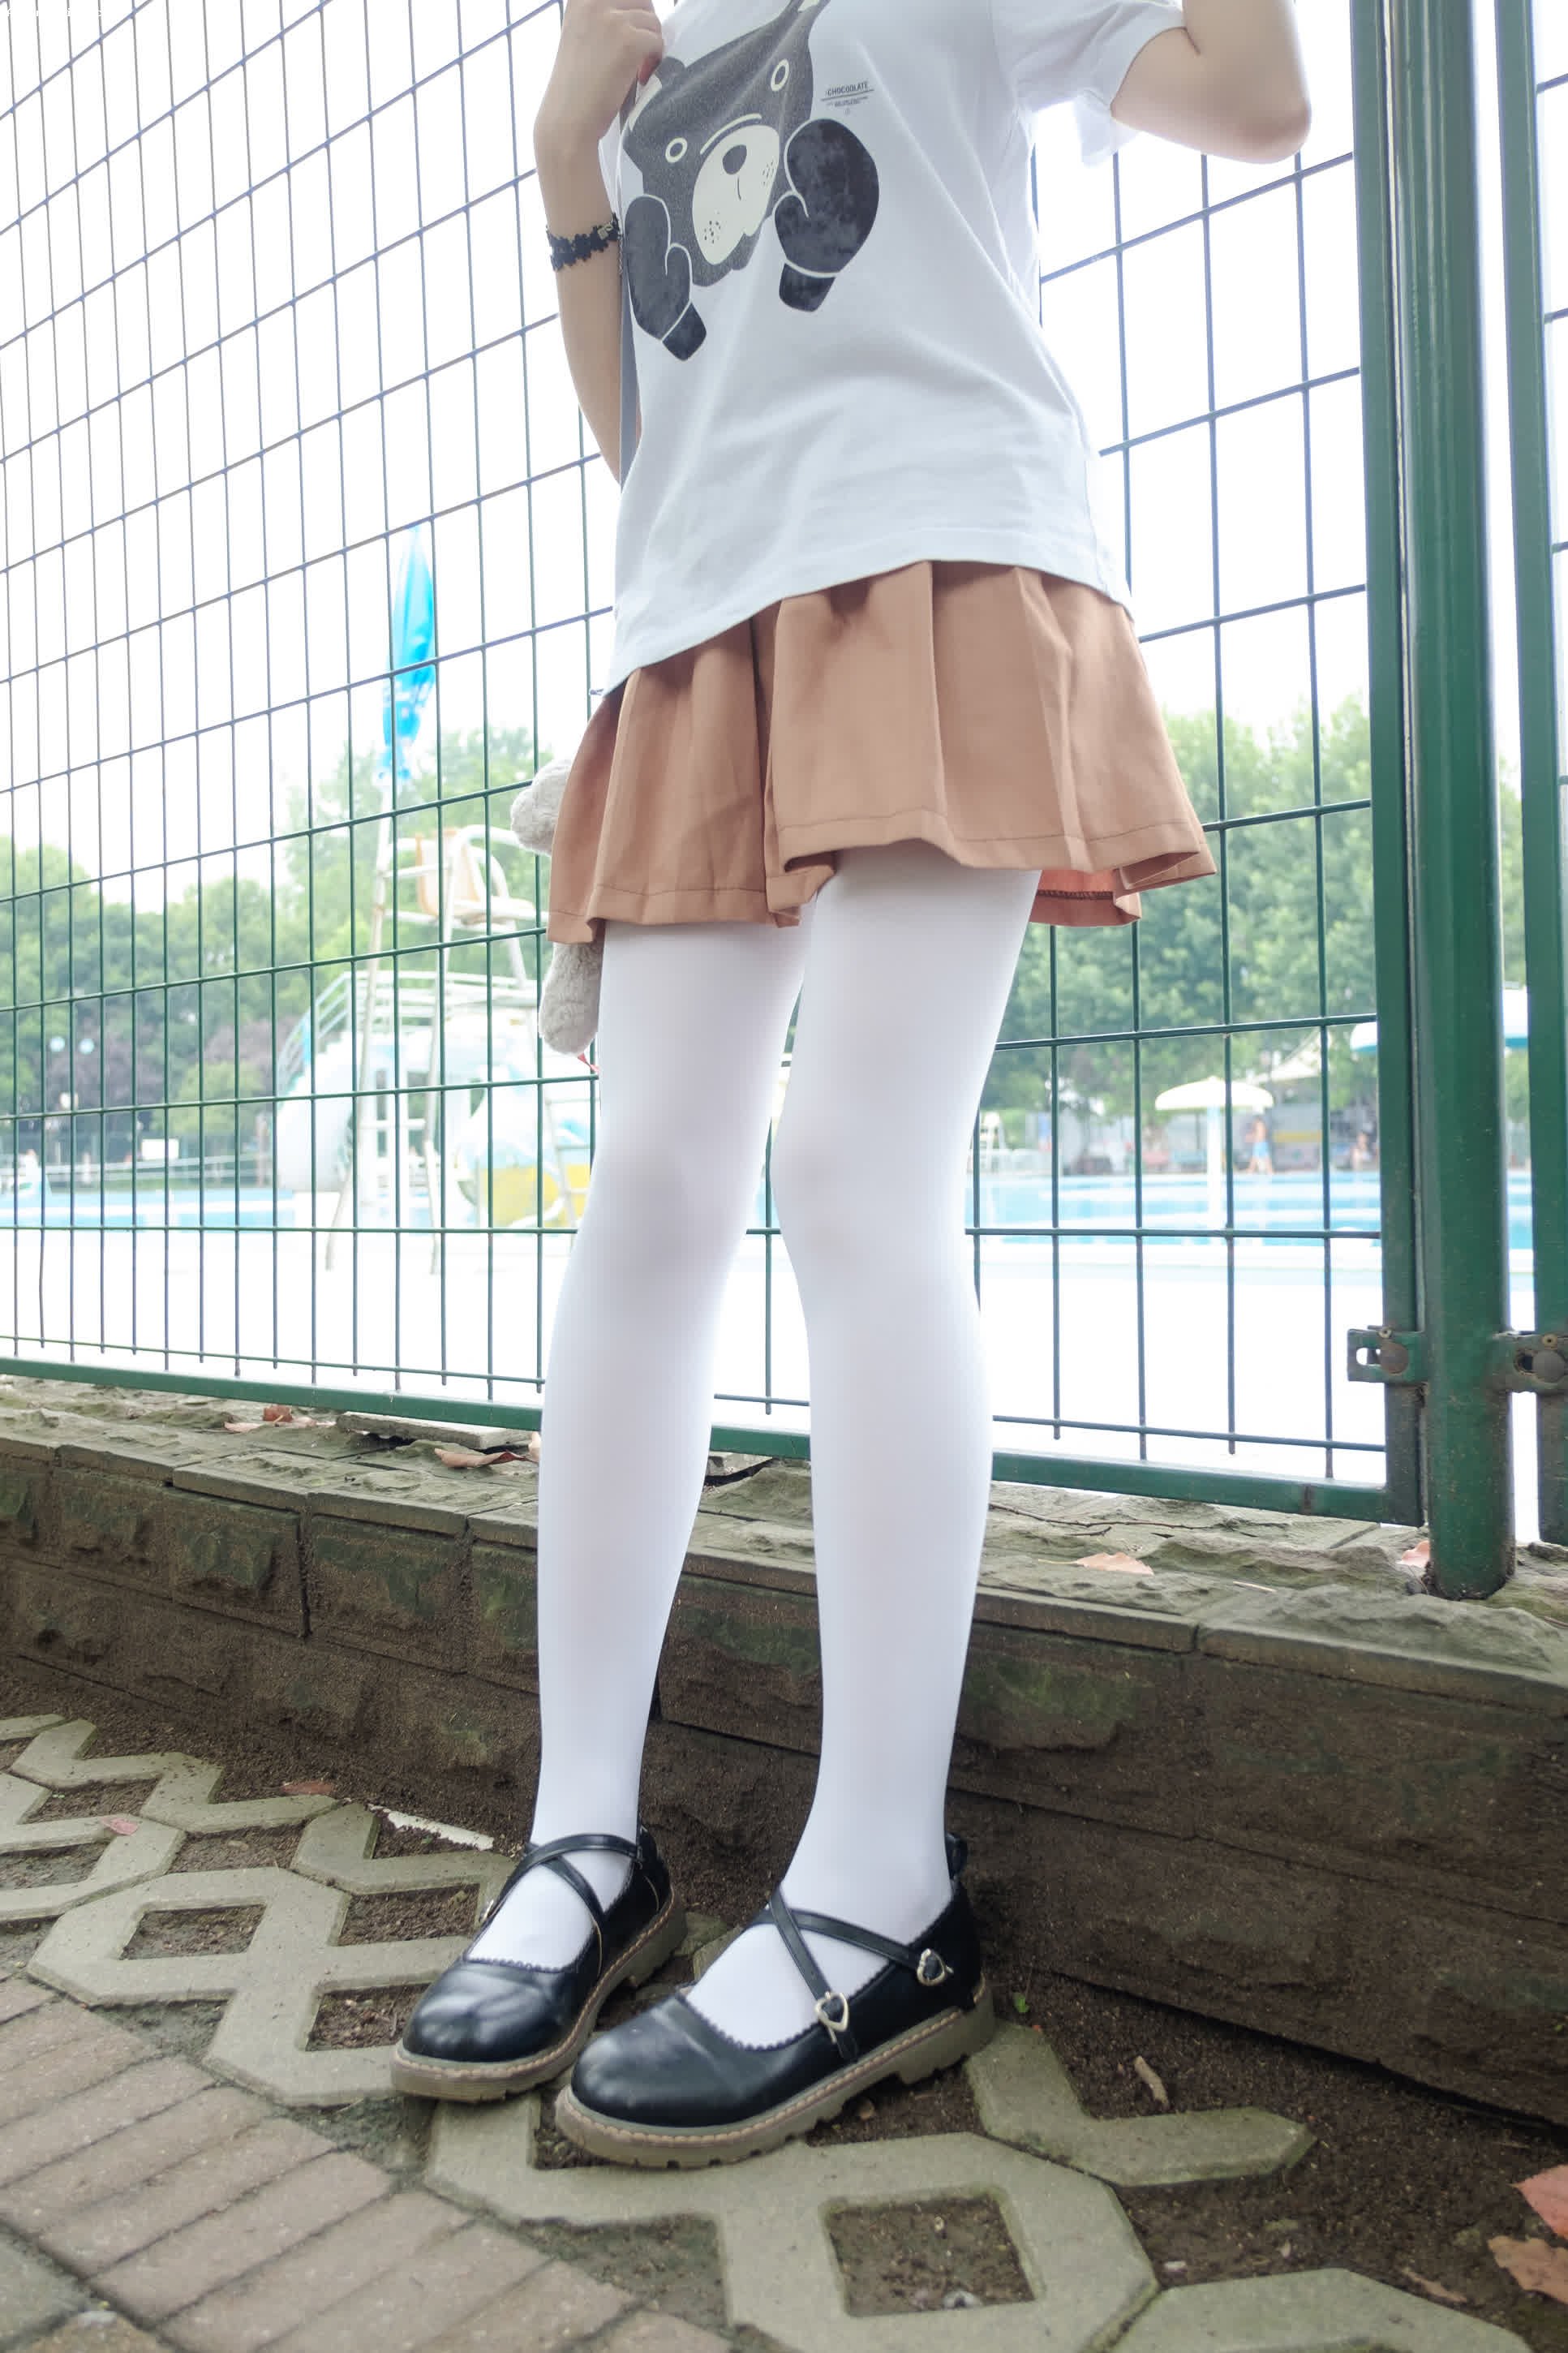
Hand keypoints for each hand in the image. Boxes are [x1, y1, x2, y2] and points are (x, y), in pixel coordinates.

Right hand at [535, 0, 664, 156]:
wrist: (567, 120)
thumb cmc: (577, 87)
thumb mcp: (583, 37)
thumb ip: (604, 20)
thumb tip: (640, 14)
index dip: (632, 15)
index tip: (628, 40)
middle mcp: (594, 1)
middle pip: (642, 1)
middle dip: (645, 29)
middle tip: (637, 57)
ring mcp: (611, 19)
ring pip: (653, 21)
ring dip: (650, 47)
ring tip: (637, 70)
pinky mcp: (628, 40)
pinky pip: (656, 41)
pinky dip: (654, 61)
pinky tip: (640, 78)